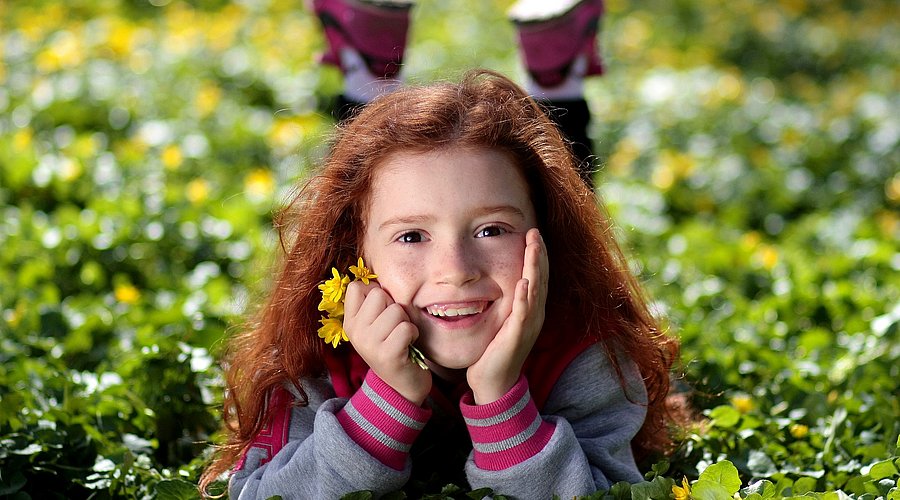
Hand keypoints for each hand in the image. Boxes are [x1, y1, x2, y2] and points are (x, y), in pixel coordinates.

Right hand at [343, 281, 432, 404]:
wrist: (401, 386)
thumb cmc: (392, 346)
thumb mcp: (375, 324)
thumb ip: (373, 303)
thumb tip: (375, 277)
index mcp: (349, 321)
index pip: (357, 286)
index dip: (376, 293)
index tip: (382, 312)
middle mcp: (355, 332)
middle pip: (379, 294)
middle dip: (394, 307)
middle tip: (394, 327)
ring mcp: (369, 344)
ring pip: (396, 310)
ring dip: (406, 322)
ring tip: (401, 337)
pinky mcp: (387, 355)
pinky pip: (406, 328)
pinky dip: (413, 334)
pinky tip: (408, 346)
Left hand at [467, 228, 547, 403]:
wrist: (493, 382)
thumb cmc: (495, 350)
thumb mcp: (502, 320)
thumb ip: (506, 301)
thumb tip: (502, 280)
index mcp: (531, 311)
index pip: (538, 277)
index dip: (537, 256)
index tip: (533, 234)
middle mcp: (534, 316)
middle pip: (541, 280)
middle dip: (538, 255)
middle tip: (536, 233)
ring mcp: (527, 327)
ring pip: (535, 292)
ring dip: (534, 269)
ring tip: (533, 248)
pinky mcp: (516, 338)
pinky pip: (522, 315)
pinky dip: (524, 298)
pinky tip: (522, 283)